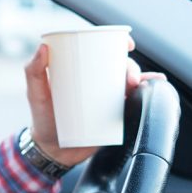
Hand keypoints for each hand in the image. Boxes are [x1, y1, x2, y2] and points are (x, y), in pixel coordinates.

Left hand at [24, 37, 165, 166]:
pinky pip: (135, 99)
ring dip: (141, 77)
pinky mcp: (115, 113)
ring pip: (129, 80)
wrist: (53, 150)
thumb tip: (42, 47)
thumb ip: (33, 72)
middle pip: (118, 65)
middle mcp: (96, 80)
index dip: (117, 42)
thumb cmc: (42, 118)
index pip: (101, 49)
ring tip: (138, 85)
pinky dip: (149, 89)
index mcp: (80, 69)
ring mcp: (107, 96)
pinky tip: (158, 84)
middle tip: (129, 78)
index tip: (126, 44)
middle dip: (130, 66)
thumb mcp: (36, 94)